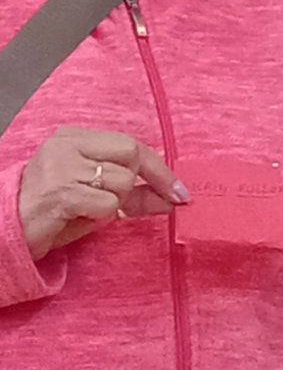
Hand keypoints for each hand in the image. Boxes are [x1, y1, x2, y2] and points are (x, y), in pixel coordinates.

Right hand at [18, 126, 186, 260]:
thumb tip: (173, 198)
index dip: (159, 168)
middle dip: (136, 184)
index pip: (130, 143)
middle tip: (120, 202)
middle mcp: (66, 145)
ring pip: (122, 182)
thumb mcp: (97, 199)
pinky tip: (77, 216)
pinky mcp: (61, 192)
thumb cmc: (52, 213)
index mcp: (73, 137)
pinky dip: (101, 217)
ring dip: (113, 204)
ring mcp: (62, 166)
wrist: (9, 231)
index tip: (179, 191)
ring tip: (85, 209)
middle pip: (131, 154)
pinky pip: (108, 204)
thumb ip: (134, 195)